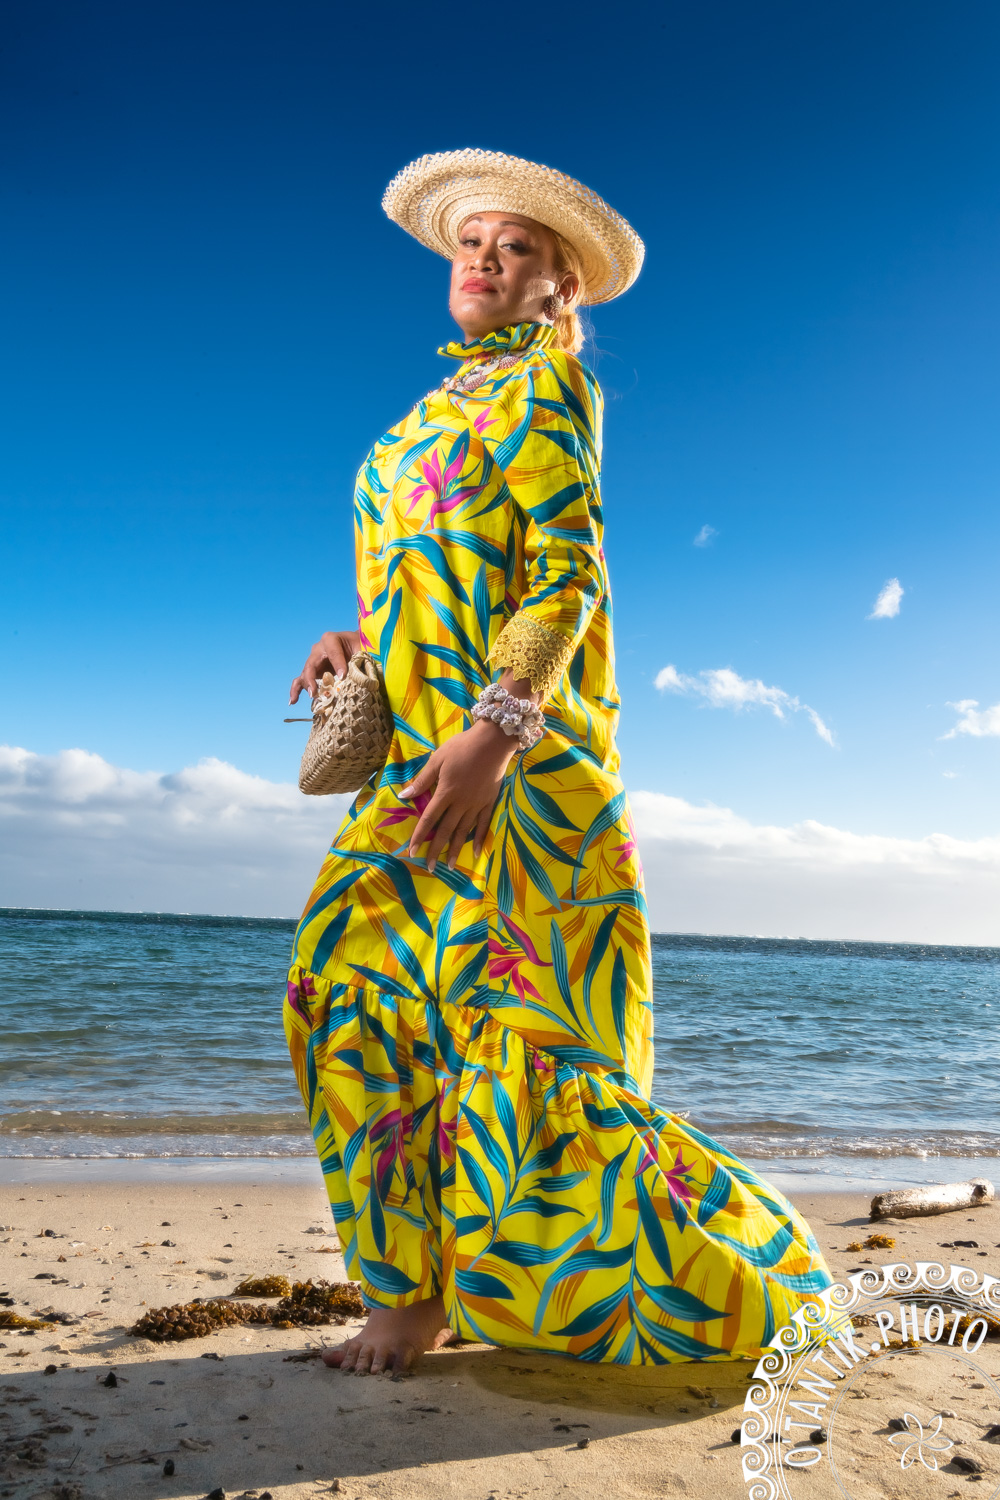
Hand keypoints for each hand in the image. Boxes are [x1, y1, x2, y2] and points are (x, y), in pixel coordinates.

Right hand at [289, 630, 360, 703]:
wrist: (355, 645)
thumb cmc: (359, 646)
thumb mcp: (361, 648)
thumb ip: (358, 658)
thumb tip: (349, 676)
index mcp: (330, 639)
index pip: (332, 652)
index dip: (337, 664)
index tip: (343, 676)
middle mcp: (318, 649)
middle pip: (312, 665)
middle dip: (312, 679)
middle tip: (315, 693)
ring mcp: (314, 661)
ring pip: (304, 674)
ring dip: (304, 687)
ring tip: (300, 698)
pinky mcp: (313, 671)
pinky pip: (301, 680)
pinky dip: (296, 690)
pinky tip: (293, 701)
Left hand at [400, 719, 516, 871]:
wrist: (492, 742)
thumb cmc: (462, 747)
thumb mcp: (438, 760)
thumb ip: (422, 780)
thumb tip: (403, 795)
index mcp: (446, 793)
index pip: (429, 819)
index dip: (420, 836)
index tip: (412, 851)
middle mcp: (461, 803)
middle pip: (446, 830)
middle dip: (436, 850)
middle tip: (430, 867)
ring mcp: (476, 804)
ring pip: (464, 832)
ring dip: (456, 850)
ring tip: (450, 866)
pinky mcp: (489, 802)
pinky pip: (483, 824)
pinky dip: (479, 839)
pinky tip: (476, 852)